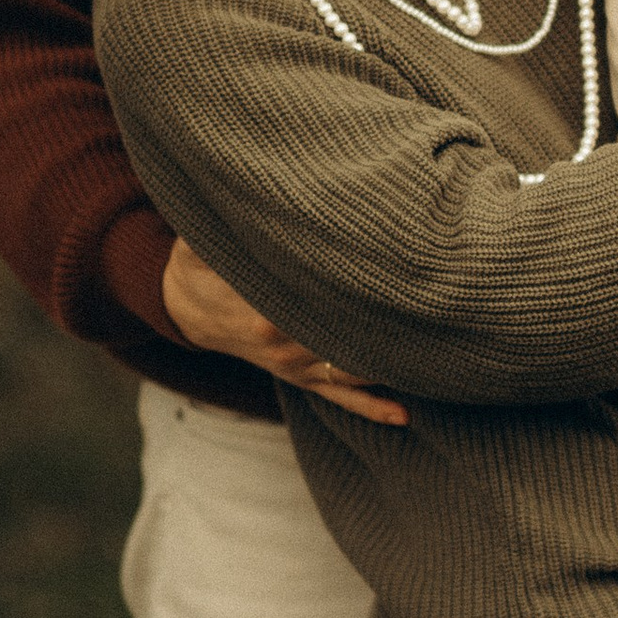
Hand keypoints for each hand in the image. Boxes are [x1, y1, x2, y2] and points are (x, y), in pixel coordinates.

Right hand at [161, 237, 409, 426]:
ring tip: (432, 357)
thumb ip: (227, 227)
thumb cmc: (200, 264)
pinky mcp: (302, 378)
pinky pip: (340, 397)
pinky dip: (372, 408)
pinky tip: (403, 415)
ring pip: (350, 372)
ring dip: (388, 366)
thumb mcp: (199, 242)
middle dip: (385, 329)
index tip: (393, 285)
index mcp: (265, 316)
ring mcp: (295, 368)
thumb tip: (246, 202)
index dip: (359, 299)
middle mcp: (284, 348)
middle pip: (345, 341)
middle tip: (431, 317)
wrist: (185, 306)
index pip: (320, 309)